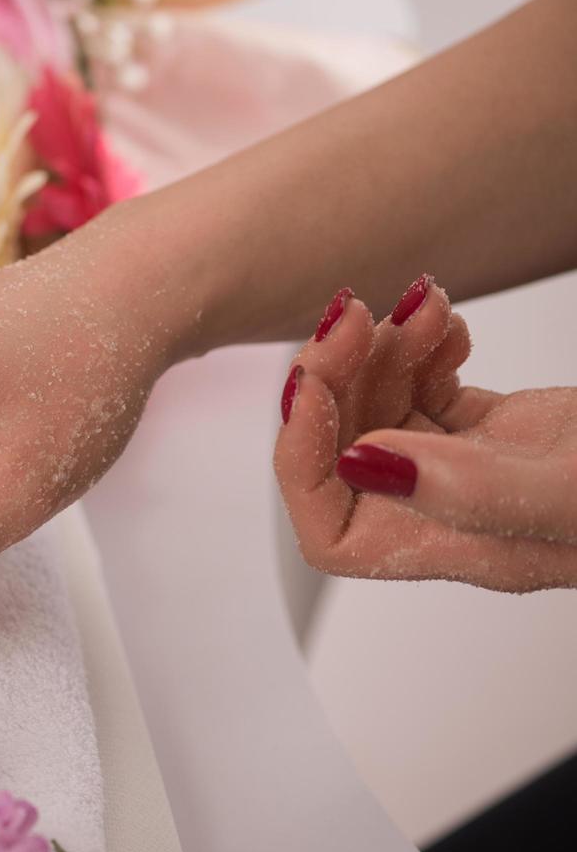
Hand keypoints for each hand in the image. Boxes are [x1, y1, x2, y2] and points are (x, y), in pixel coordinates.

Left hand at [275, 276, 576, 590]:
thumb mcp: (571, 488)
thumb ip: (468, 488)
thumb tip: (362, 467)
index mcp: (458, 545)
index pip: (331, 529)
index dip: (301, 456)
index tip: (313, 382)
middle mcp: (456, 513)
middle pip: (344, 456)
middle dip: (335, 379)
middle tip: (354, 312)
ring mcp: (478, 470)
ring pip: (382, 412)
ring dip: (380, 350)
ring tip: (422, 306)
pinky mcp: (504, 430)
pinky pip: (428, 390)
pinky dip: (421, 346)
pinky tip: (449, 321)